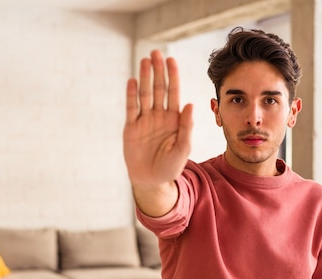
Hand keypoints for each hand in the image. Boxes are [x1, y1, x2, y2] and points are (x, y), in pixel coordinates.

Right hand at [123, 50, 192, 190]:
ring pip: (144, 94)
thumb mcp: (183, 148)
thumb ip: (187, 127)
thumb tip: (190, 104)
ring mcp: (144, 121)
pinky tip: (132, 81)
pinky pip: (131, 108)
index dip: (172, 76)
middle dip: (157, 71)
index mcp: (174, 119)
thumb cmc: (171, 166)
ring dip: (144, 78)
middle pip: (158, 89)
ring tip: (144, 61)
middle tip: (156, 53)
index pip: (173, 93)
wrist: (152, 181)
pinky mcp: (131, 128)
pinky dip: (131, 95)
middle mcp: (159, 116)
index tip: (171, 60)